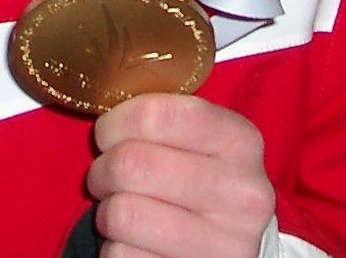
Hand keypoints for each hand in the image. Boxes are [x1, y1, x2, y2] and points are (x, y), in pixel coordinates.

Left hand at [85, 94, 275, 257]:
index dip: (116, 122)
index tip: (109, 133)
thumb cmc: (202, 179)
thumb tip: (104, 103)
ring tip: (123, 209)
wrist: (235, 244)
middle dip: (103, 169)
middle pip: (132, 164)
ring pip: (121, 214)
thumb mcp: (200, 140)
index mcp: (241, 142)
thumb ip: (162, 118)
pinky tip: (139, 241)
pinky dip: (116, 249)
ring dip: (107, 212)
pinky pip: (121, 256)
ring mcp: (224, 245)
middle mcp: (242, 195)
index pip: (157, 115)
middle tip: (107, 175)